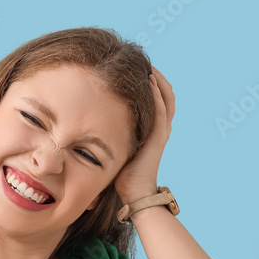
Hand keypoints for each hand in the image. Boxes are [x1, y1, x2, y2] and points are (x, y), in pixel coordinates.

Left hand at [114, 65, 174, 203]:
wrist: (134, 194)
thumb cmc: (123, 177)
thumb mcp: (118, 150)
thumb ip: (112, 137)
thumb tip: (91, 128)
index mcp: (152, 133)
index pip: (157, 103)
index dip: (152, 87)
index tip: (138, 72)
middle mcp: (160, 130)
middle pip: (166, 97)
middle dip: (157, 79)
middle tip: (146, 64)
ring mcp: (161, 133)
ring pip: (167, 99)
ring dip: (159, 81)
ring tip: (149, 66)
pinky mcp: (158, 137)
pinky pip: (161, 110)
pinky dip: (157, 94)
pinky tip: (150, 80)